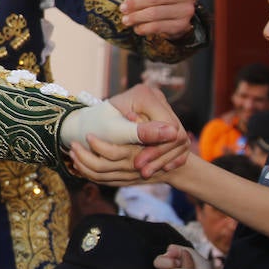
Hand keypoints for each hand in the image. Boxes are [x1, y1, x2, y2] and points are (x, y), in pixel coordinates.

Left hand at [68, 84, 186, 180]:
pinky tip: (160, 168)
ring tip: (145, 173)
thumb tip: (172, 133)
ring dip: (163, 159)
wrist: (90, 122)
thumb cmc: (98, 125)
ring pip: (177, 139)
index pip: (169, 126)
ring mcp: (162, 107)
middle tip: (141, 172)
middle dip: (158, 155)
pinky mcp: (163, 119)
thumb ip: (142, 131)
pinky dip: (169, 157)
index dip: (157, 147)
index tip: (138, 164)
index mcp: (145, 94)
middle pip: (175, 132)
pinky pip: (177, 143)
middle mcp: (156, 97)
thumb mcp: (118, 129)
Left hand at [119, 0, 197, 38]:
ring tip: (126, 19)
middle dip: (135, 4)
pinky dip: (144, 28)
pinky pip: (158, 27)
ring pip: (154, 13)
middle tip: (122, 8)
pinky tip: (136, 27)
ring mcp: (186, 10)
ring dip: (136, 17)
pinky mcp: (182, 25)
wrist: (178, 11)